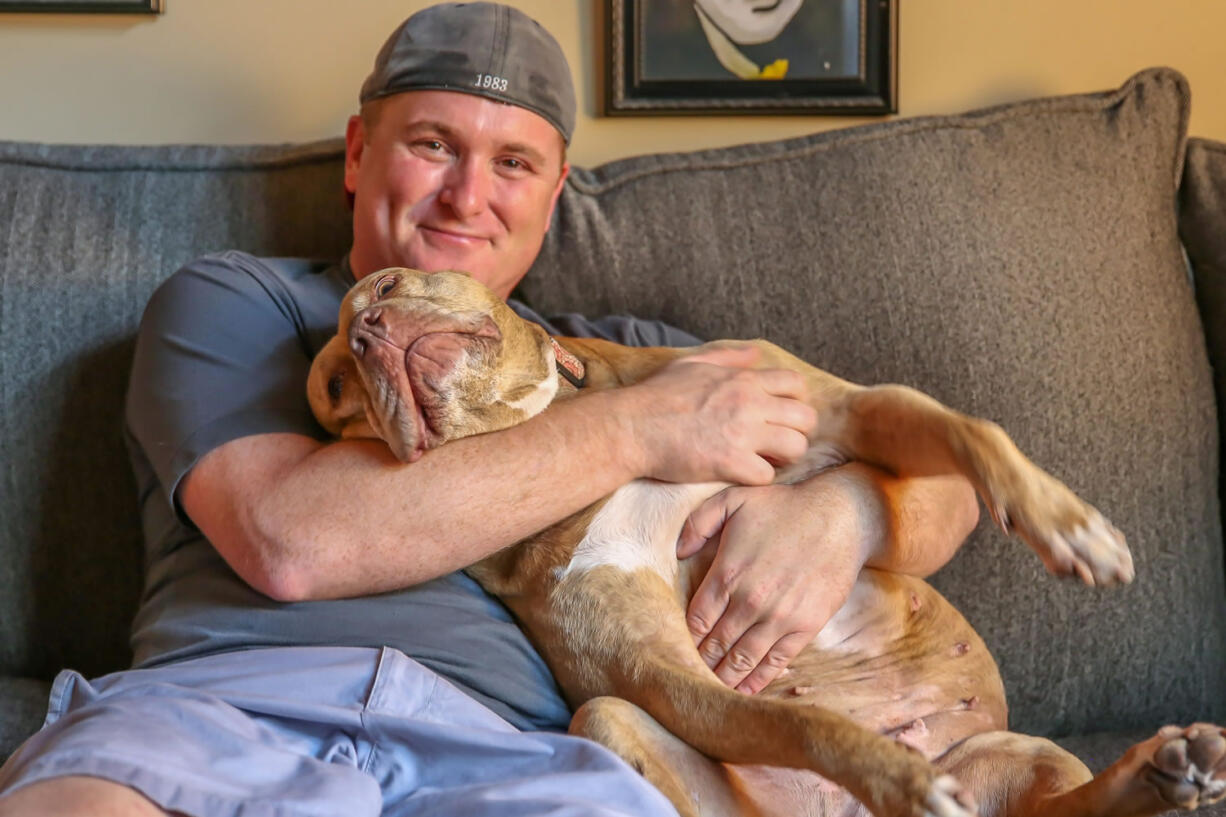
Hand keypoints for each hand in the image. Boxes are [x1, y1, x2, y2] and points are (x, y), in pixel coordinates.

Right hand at [619, 345, 816, 485]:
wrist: (632, 426)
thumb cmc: (657, 395)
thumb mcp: (692, 364)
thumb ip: (728, 358)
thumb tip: (755, 353)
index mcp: (743, 380)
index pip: (795, 384)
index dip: (793, 401)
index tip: (778, 415)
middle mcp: (750, 403)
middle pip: (805, 418)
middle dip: (797, 432)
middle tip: (777, 442)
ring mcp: (742, 433)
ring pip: (795, 447)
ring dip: (784, 457)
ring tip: (765, 459)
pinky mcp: (730, 463)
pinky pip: (767, 475)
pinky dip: (757, 478)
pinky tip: (741, 474)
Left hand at [676, 476, 870, 693]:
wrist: (840, 517)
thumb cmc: (784, 507)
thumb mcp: (733, 499)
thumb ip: (698, 522)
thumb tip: (679, 552)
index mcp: (727, 573)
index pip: (696, 620)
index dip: (686, 638)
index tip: (679, 648)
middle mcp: (749, 600)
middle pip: (716, 645)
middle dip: (701, 662)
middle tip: (691, 675)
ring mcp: (778, 616)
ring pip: (743, 659)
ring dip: (725, 677)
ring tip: (712, 689)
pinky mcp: (805, 626)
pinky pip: (776, 661)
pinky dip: (758, 679)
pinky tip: (745, 690)